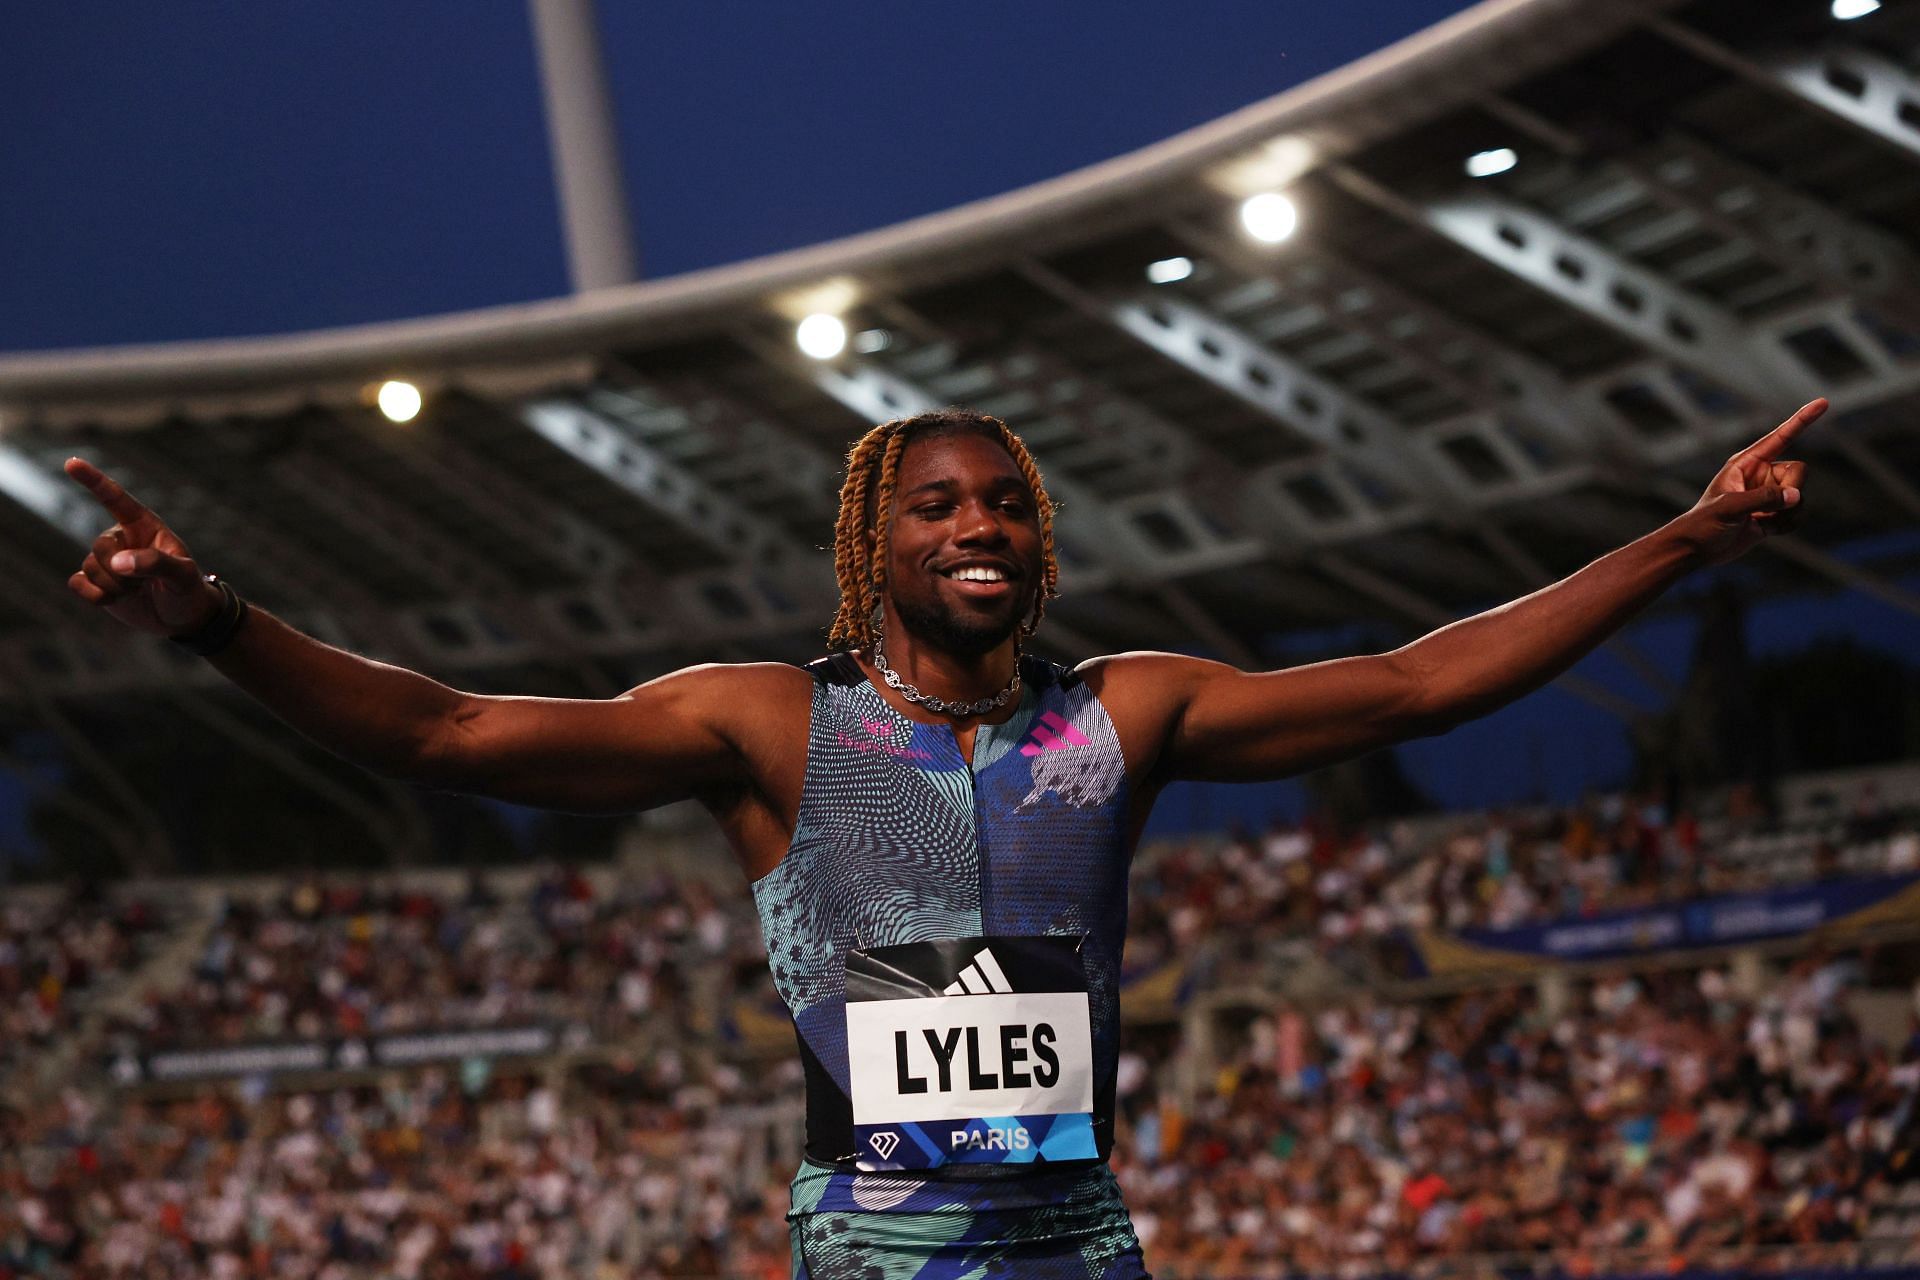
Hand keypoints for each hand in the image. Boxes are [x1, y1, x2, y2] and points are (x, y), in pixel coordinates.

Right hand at [63, 457, 222, 636]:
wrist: (181, 618)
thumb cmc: (188, 591)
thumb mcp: (183, 576)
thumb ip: (155, 563)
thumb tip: (118, 562)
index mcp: (144, 527)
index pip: (116, 499)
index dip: (94, 480)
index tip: (72, 462)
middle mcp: (121, 538)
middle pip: (100, 546)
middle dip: (120, 571)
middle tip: (146, 584)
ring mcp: (106, 560)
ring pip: (90, 568)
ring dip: (115, 587)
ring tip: (138, 591)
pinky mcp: (94, 581)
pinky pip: (77, 583)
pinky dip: (95, 596)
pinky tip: (115, 600)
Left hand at [1680, 399, 1822, 567]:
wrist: (1696, 550)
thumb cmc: (1703, 524)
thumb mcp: (1729, 508)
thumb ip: (1763, 499)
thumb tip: (1795, 496)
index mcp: (1747, 463)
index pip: (1781, 436)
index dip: (1803, 420)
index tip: (1823, 402)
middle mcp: (1761, 475)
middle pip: (1800, 472)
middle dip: (1792, 491)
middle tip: (1766, 508)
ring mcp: (1768, 494)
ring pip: (1801, 496)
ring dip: (1788, 513)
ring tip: (1759, 522)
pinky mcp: (1772, 513)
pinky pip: (1797, 514)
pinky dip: (1786, 525)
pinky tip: (1762, 529)